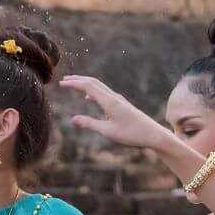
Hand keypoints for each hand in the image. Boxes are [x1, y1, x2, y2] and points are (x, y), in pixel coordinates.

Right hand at [60, 75, 175, 152]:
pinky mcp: (121, 105)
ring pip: (99, 87)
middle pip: (93, 83)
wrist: (152, 134)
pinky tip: (88, 99)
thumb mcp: (107, 132)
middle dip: (77, 80)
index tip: (61, 83)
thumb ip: (89, 124)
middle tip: (63, 80)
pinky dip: (93, 92)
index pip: (88, 86)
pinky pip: (104, 94)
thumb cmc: (131, 134)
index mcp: (109, 102)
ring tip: (73, 86)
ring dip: (85, 85)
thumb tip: (72, 119)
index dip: (73, 83)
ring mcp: (118, 100)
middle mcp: (113, 97)